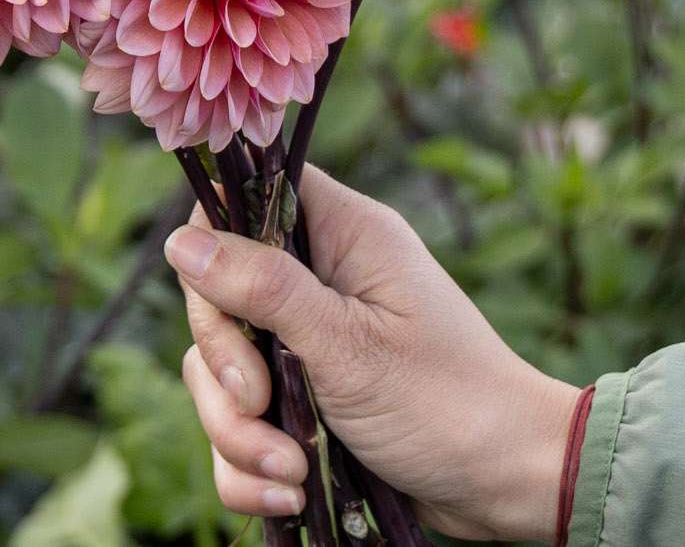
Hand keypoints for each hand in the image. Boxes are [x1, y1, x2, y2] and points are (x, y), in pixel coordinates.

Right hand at [164, 167, 577, 541]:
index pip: (246, 196)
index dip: (215, 241)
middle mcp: (319, 278)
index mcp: (341, 234)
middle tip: (260, 403)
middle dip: (226, 366)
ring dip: (239, 431)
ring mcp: (308, 340)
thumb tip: (178, 241)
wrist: (506, 487)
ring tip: (287, 470)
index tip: (223, 306)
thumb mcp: (346, 345)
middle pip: (219, 294)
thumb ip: (262, 289)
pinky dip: (250, 463)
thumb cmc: (446, 401)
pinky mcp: (302, 400)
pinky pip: (240, 422)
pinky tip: (288, 489)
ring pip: (221, 369)